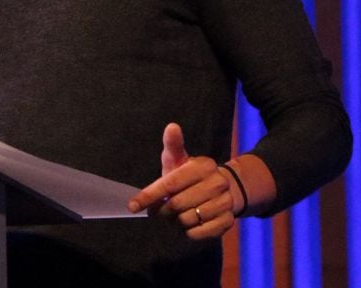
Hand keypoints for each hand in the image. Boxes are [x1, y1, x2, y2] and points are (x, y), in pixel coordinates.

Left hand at [127, 123, 235, 239]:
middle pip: (176, 204)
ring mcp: (226, 203)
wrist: (220, 191)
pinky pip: (198, 233)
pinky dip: (187, 232)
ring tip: (174, 215)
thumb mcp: (178, 160)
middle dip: (162, 211)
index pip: (170, 183)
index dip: (149, 195)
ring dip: (174, 222)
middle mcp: (218, 183)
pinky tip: (187, 224)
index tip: (132, 206)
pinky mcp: (228, 221)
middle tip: (159, 211)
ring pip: (186, 220)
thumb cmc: (189, 175)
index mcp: (204, 165)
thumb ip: (173, 145)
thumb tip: (171, 126)